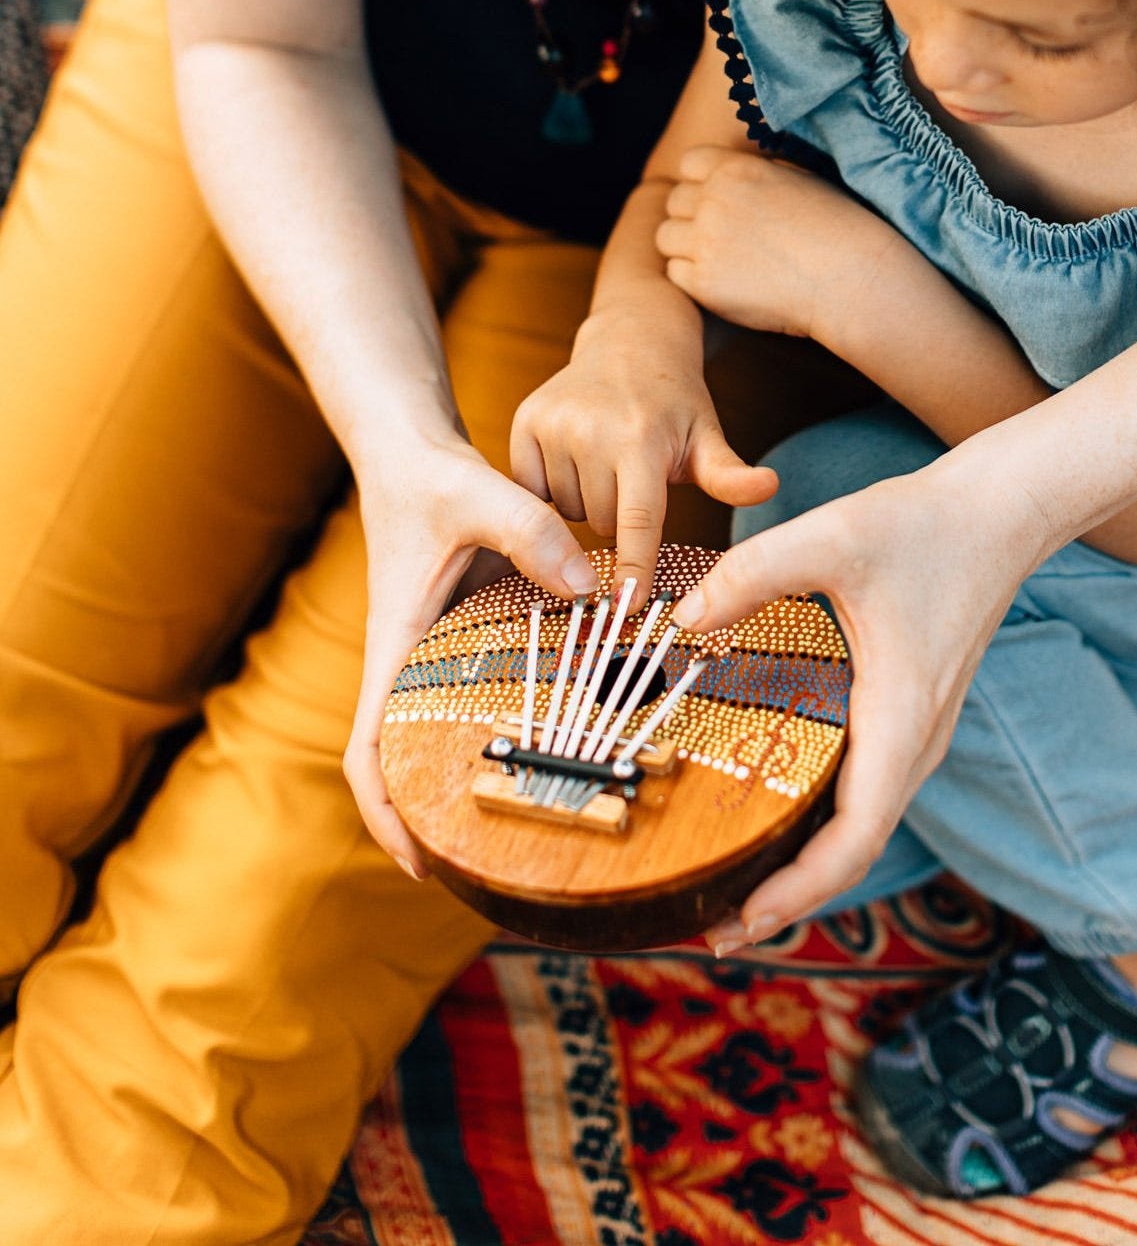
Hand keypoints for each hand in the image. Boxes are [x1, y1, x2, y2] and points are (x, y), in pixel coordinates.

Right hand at [344, 434, 601, 877]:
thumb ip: (530, 532)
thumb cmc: (428, 475)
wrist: (412, 449)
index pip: (371, 748)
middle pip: (404, 760)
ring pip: (441, 731)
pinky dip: (506, 722)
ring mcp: (437, 651)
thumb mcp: (476, 493)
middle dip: (434, 818)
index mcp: (397, 643)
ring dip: (471, 777)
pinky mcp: (464, 634)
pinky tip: (564, 735)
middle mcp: (411, 659)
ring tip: (539, 821)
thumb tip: (586, 588)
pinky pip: (478, 693)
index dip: (386, 812)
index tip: (419, 864)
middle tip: (498, 865)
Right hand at [510, 306, 777, 601]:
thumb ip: (729, 474)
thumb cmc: (675, 403)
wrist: (628, 343)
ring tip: (606, 465)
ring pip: (566, 514)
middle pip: (603, 526)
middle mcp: (590, 429)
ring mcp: (552, 425)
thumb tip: (770, 487)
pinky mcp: (523, 423)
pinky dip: (553, 492)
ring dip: (587, 506)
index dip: (633, 569)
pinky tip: (576, 462)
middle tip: (635, 482)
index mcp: (641, 439)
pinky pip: (534, 493)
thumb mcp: (707, 436)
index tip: (626, 610)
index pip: (637, 521)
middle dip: (621, 522)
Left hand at [657, 146, 900, 339]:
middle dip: (692, 216)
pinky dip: (693, 278)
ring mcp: (705, 242)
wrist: (850, 277)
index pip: (689, 163)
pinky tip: (725, 281)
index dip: (700, 181)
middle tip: (723, 236)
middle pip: (674, 201)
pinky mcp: (704, 283)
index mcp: (736, 168)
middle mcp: (714, 200)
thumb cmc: (836, 227)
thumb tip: (734, 170)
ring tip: (720, 259)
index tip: (718, 199)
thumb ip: (756, 172)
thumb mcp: (796, 177)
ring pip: (666, 238)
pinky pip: (675, 274)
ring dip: (686, 246)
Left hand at [669, 451, 1055, 953]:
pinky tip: (772, 819)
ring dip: (802, 869)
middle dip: (788, 898)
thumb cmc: (926, 526)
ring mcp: (915, 736)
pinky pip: (863, 794)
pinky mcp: (908, 719)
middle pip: (853, 851)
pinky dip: (820, 828)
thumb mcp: (832, 538)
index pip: (855, 836)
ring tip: (734, 890)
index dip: (800, 889)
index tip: (744, 919)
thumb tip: (679, 620)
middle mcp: (914, 743)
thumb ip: (751, 575)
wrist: (999, 513)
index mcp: (899, 718)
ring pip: (859, 827)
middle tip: (712, 927)